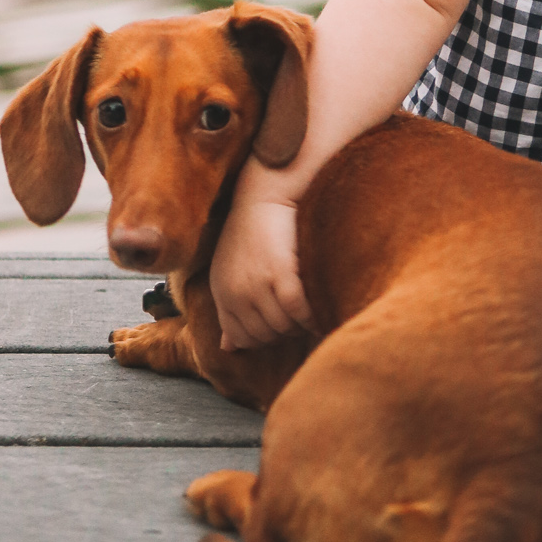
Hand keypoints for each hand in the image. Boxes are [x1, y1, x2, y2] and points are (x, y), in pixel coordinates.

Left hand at [209, 182, 311, 350]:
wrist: (266, 192)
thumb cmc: (253, 231)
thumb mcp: (230, 271)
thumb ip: (230, 310)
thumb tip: (228, 348)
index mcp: (221, 293)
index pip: (242, 338)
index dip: (265, 336)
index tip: (281, 323)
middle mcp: (236, 293)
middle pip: (266, 336)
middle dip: (285, 331)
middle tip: (301, 315)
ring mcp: (257, 286)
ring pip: (284, 327)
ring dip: (301, 324)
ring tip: (311, 309)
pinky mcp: (281, 275)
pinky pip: (299, 312)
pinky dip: (312, 315)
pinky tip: (319, 308)